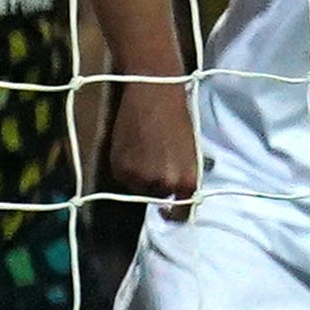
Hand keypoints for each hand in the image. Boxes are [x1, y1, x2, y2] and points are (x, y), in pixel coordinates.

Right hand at [105, 80, 197, 208]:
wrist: (155, 94)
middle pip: (158, 198)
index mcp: (187, 181)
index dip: (174, 214)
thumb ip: (183, 174)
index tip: (168, 212)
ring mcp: (139, 178)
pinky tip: (132, 147)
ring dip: (140, 177)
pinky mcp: (119, 168)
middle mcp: (164, 184)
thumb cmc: (179, 119)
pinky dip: (126, 168)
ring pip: (138, 187)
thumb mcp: (190, 151)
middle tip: (157, 162)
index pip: (181, 214)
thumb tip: (178, 195)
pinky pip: (122, 178)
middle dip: (157, 186)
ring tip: (145, 150)